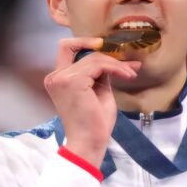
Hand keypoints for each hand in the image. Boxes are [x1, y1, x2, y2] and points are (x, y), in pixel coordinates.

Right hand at [44, 38, 140, 165]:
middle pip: (78, 48)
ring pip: (93, 57)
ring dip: (115, 64)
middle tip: (126, 64)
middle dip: (104, 53)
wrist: (89, 142)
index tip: (109, 51)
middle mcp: (55, 77)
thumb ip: (99, 74)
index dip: (85, 43)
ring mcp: (62, 78)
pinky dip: (115, 68)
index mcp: (57, 80)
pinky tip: (127, 76)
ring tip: (131, 74)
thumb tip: (115, 59)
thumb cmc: (93, 124)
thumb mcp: (98, 92)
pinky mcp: (73, 81)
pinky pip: (99, 65)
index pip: (67, 49)